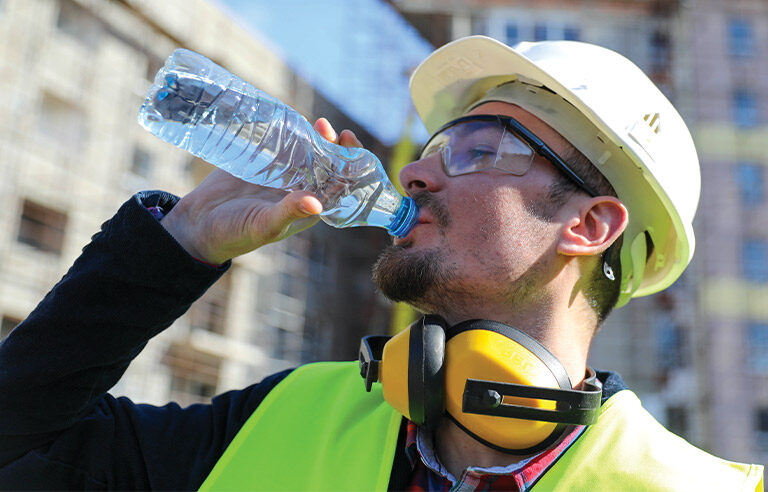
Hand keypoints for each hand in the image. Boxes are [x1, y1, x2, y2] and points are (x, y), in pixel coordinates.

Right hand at [160, 118, 361, 264]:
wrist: (198, 224)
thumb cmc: (235, 234)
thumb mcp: (264, 225)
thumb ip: (289, 213)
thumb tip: (317, 203)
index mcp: (309, 208)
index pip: (339, 185)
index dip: (350, 168)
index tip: (349, 151)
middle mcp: (300, 189)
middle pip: (326, 164)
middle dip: (334, 147)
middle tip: (329, 129)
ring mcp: (282, 174)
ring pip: (307, 151)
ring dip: (315, 137)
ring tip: (318, 123)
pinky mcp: (263, 161)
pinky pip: (283, 144)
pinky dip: (290, 133)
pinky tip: (292, 121)